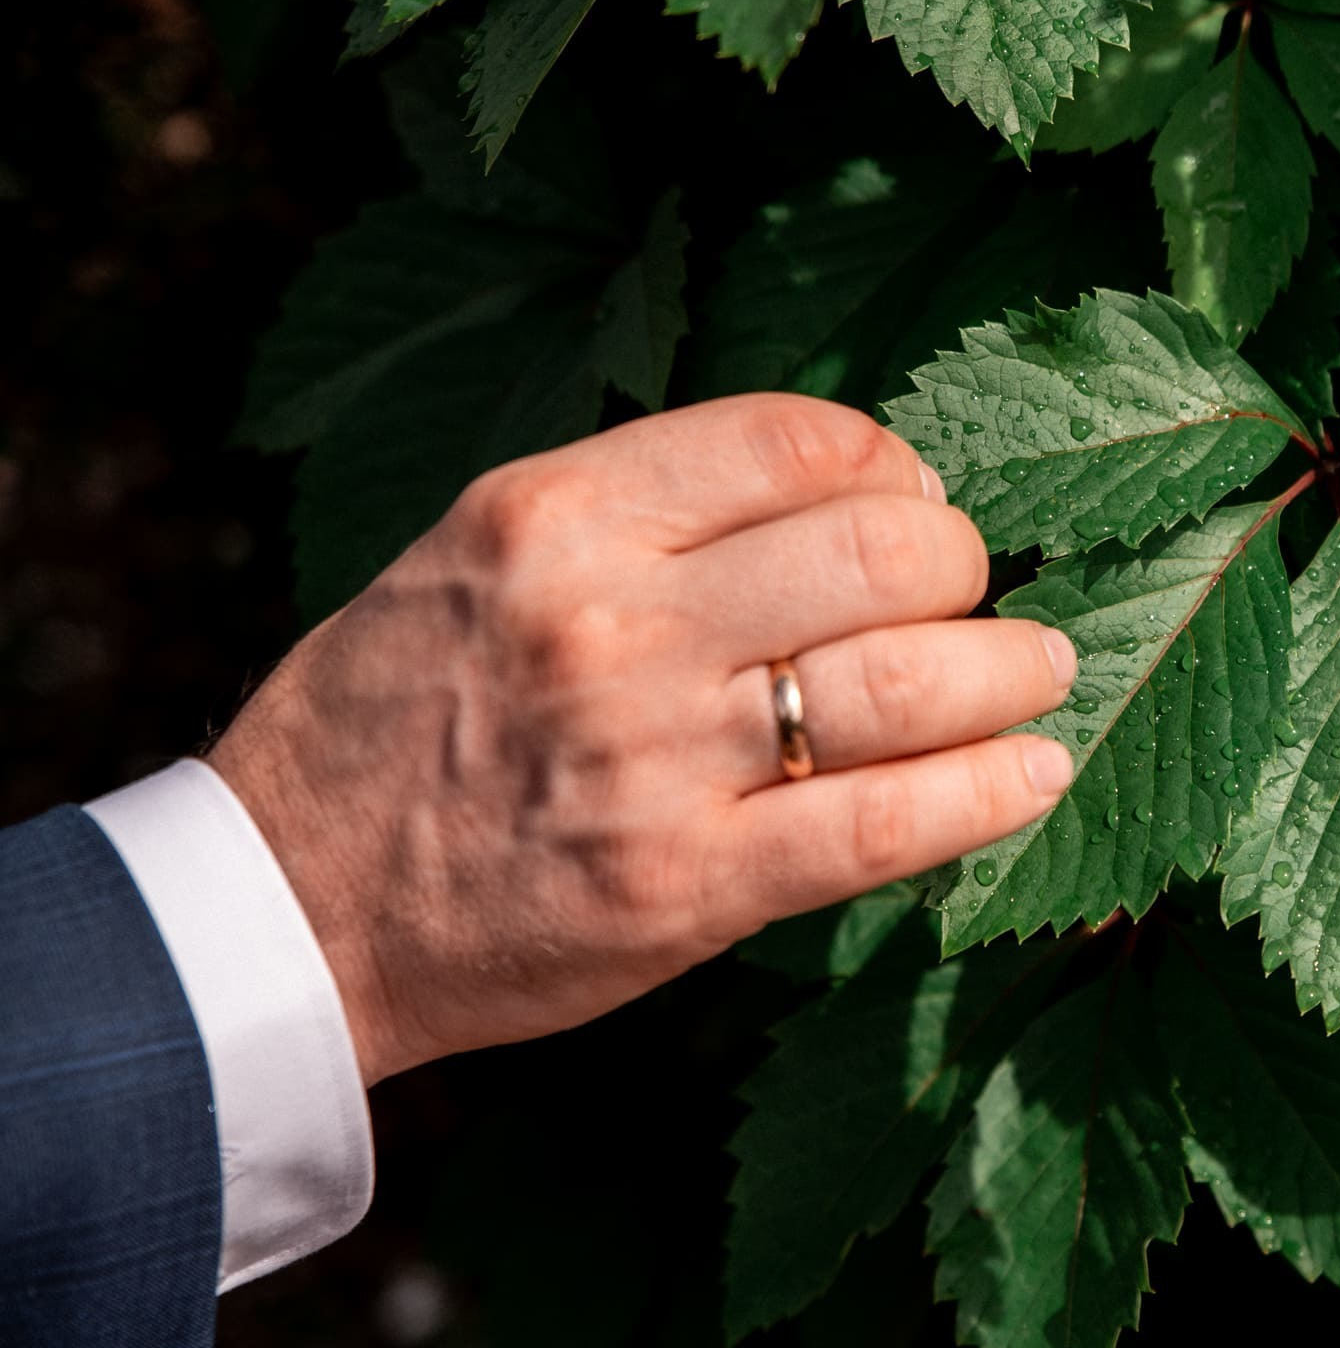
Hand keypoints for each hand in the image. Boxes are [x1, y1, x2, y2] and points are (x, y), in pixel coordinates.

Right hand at [209, 395, 1076, 1083]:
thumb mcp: (487, 555)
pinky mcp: (682, 888)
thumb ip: (648, 515)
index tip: (915, 508)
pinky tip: (1038, 773)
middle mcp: (609, 621)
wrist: (287, 906)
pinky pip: (886, 825)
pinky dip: (991, 793)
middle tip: (977, 599)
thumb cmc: (399, 716)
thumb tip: (850, 489)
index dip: (895, 470)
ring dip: (1014, 672)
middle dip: (965, 569)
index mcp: (558, 515)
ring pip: (906, 681)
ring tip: (1044, 674)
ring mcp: (650, 759)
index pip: (798, 441)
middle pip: (881, 552)